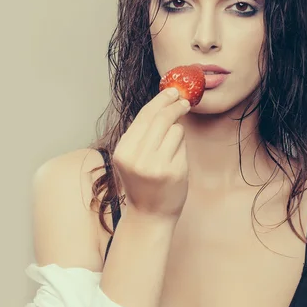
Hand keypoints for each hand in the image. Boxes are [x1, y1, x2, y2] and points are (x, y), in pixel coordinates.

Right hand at [112, 87, 189, 221]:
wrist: (150, 214)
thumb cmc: (142, 182)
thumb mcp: (132, 157)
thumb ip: (142, 133)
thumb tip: (162, 102)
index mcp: (123, 151)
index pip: (143, 116)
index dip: (160, 100)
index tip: (171, 91)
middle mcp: (137, 158)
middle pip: (160, 118)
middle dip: (174, 105)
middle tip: (184, 100)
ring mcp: (156, 165)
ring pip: (175, 130)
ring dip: (177, 131)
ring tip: (171, 148)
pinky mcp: (174, 172)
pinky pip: (183, 145)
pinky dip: (181, 146)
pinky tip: (175, 159)